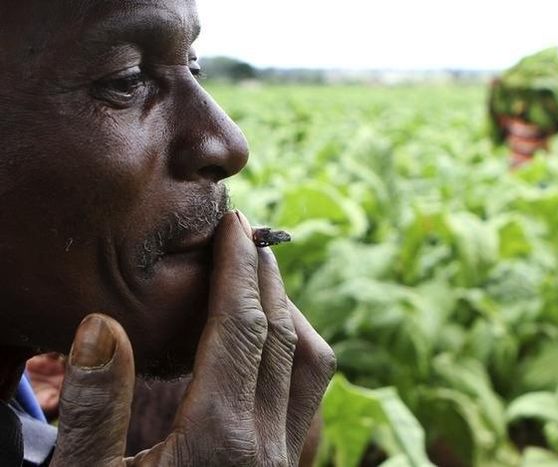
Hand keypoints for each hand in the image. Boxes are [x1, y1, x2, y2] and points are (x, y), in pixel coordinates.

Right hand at [49, 211, 335, 465]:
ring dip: (290, 313)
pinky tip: (266, 346)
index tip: (236, 224)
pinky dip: (295, 353)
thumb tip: (102, 327)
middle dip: (267, 278)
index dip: (239, 268)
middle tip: (248, 237)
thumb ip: (95, 408)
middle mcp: (266, 446)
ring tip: (261, 281)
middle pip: (284, 336)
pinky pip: (307, 396)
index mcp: (218, 439)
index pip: (242, 327)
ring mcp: (283, 461)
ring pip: (310, 366)